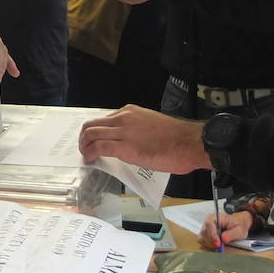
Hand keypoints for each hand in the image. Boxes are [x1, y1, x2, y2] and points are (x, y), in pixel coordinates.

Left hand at [78, 104, 208, 173]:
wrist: (189, 143)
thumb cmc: (177, 138)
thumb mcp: (151, 125)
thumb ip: (136, 130)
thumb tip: (129, 141)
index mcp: (130, 112)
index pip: (103, 119)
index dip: (95, 131)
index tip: (93, 140)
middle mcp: (123, 118)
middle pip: (92, 124)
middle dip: (84, 138)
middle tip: (84, 148)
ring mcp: (123, 132)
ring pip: (91, 135)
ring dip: (84, 146)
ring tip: (85, 155)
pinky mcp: (124, 148)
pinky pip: (98, 148)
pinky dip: (89, 154)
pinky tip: (90, 160)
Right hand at [199, 210, 252, 249]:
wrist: (238, 225)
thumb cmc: (238, 225)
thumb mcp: (239, 230)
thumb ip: (232, 234)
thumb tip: (223, 239)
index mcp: (217, 217)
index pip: (209, 223)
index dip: (212, 234)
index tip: (218, 243)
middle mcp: (209, 221)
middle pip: (204, 232)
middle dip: (211, 242)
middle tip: (220, 247)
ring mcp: (206, 228)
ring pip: (202, 237)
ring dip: (209, 244)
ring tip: (219, 247)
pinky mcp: (206, 234)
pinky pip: (202, 241)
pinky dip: (208, 246)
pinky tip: (215, 246)